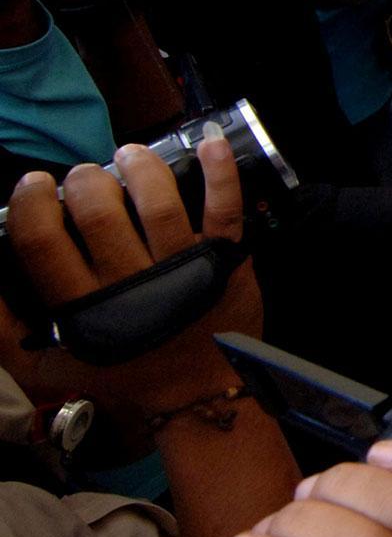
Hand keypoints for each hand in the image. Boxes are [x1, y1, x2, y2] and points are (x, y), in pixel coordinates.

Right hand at [0, 139, 259, 416]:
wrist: (197, 392)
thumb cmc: (121, 374)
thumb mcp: (48, 367)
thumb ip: (3, 330)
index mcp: (82, 307)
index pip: (42, 242)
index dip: (32, 204)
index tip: (37, 186)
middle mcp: (130, 284)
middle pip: (99, 212)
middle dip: (87, 179)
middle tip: (88, 176)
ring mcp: (182, 268)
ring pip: (158, 202)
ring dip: (140, 167)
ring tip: (130, 156)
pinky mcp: (225, 259)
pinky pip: (224, 209)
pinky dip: (220, 173)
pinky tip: (210, 144)